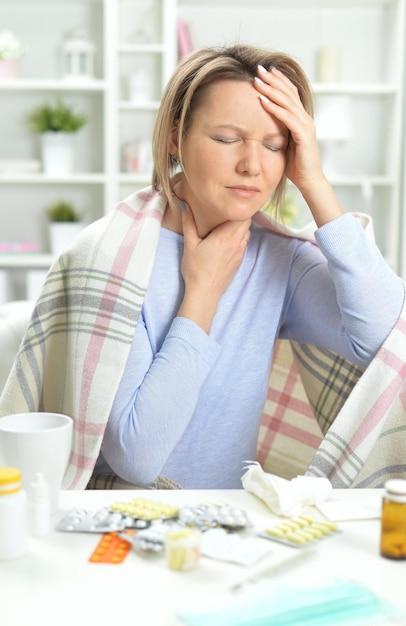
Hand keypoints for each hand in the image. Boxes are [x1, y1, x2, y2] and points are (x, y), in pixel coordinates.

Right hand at [178, 205, 250, 332]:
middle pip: (247, 222)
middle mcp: (237, 243)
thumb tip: (185, 205)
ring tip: (225, 227)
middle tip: (224, 214)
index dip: (237, 208)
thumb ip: (189, 223)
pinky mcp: (240, 260)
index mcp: (226, 236)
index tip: (227, 206)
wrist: (205, 293)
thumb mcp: (190, 244)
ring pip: (247, 232)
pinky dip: (239, 238)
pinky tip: (226, 241)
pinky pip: (244, 243)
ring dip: (239, 227)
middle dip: (237, 216)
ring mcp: (240, 252)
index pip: (242, 215)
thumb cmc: (196, 269)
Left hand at [254, 65, 344, 225]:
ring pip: (287, 102)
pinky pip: (287, 118)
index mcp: (301, 119)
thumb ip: (278, 132)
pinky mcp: (303, 135)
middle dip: (273, 80)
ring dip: (271, 90)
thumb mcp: (285, 144)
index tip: (265, 71)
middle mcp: (305, 118)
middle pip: (289, 93)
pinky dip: (274, 108)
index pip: (290, 94)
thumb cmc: (296, 166)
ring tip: (257, 80)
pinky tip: (263, 100)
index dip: (278, 81)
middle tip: (258, 68)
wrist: (309, 181)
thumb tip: (263, 126)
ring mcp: (306, 126)